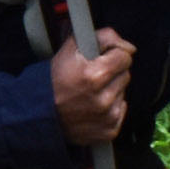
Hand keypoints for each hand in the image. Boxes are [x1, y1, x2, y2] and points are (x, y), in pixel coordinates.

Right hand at [49, 26, 134, 148]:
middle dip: (112, 73)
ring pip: (123, 93)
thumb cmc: (55, 78)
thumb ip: (103, 37)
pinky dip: (110, 109)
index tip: (101, 59)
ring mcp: (107, 117)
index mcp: (95, 75)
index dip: (113, 55)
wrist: (39, 113)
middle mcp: (103, 98)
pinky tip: (92, 108)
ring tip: (89, 94)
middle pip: (125, 75)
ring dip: (111, 91)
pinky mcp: (109, 131)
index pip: (125, 57)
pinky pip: (120, 112)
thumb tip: (130, 48)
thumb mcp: (71, 48)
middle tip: (92, 77)